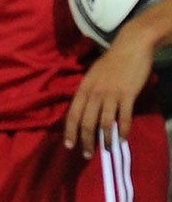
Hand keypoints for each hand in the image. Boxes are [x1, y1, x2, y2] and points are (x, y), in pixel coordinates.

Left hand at [65, 26, 155, 157]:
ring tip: (106, 149)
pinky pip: (123, 117)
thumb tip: (85, 109)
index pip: (72, 115)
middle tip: (87, 155)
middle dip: (85, 141)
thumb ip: (88, 92)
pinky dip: (123, 129)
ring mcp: (111, 94)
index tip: (69, 146)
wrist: (131, 46)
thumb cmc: (112, 61)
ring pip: (104, 123)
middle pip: (86, 122)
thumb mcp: (92, 75)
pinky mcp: (127, 94)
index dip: (70, 132)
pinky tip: (122, 138)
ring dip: (104, 139)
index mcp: (83, 89)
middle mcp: (94, 93)